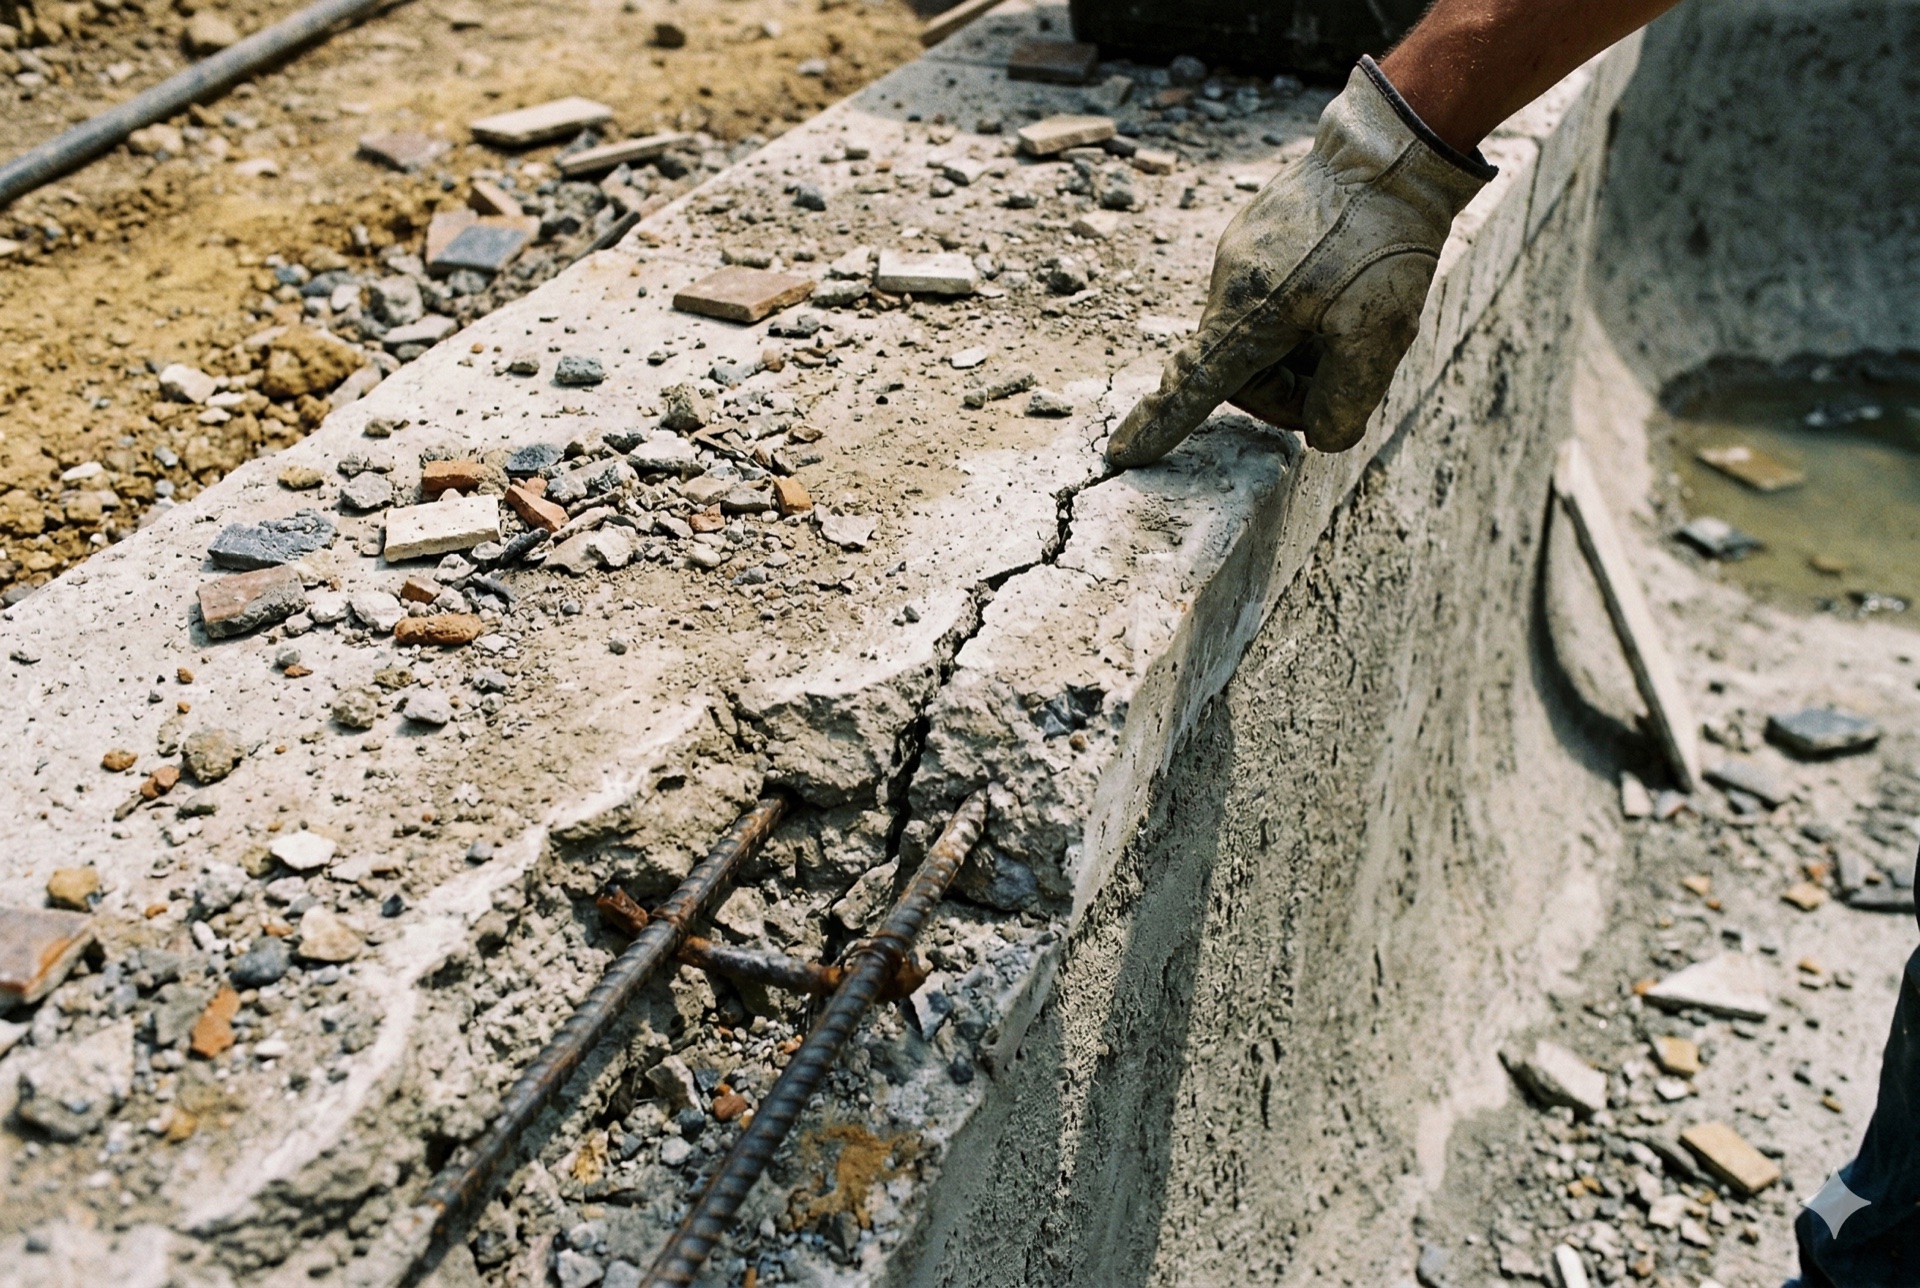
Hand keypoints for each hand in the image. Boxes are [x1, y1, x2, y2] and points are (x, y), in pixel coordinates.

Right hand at [1105, 58, 1494, 467]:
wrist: (1391, 147)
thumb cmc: (1385, 240)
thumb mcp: (1380, 334)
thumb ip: (1346, 400)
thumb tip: (1323, 435)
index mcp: (1249, 314)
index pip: (1195, 386)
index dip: (1161, 426)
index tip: (1122, 455)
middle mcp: (1230, 283)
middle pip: (1242, 370)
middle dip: (1289, 387)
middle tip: (1345, 377)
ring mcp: (1240, 252)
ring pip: (1258, 332)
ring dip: (1300, 347)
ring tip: (1352, 320)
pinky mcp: (1258, 231)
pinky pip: (1270, 294)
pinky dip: (1303, 310)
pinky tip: (1346, 284)